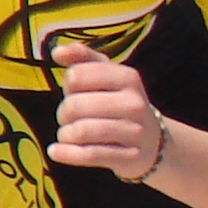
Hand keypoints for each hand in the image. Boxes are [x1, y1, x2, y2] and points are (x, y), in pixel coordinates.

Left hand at [49, 37, 163, 178]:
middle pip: (75, 105)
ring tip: (67, 135)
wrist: (152, 142)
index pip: (77, 76)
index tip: (77, 93)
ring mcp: (135, 131)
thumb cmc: (119, 104)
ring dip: (65, 134)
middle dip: (63, 114)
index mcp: (128, 77)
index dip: (69, 86)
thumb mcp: (108, 76)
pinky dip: (66, 154)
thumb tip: (57, 51)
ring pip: (82, 131)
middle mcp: (134, 102)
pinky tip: (55, 151)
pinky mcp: (130, 157)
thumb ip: (83, 58)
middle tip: (69, 119)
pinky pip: (89, 155)